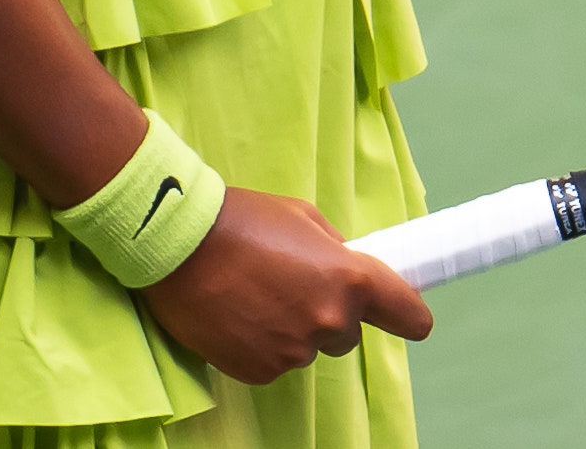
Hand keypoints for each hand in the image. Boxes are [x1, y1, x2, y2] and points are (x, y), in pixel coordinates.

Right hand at [135, 188, 433, 384]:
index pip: (409, 315)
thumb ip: (333, 246)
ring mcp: (294, 351)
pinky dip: (262, 344)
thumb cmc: (240, 218)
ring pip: (308, 347)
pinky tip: (238, 315)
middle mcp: (329, 321)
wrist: (177, 244)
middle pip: (348, 334)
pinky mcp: (260, 370)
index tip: (403, 314)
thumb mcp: (300, 214)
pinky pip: (274, 362)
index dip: (407, 314)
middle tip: (289, 284)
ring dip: (291, 328)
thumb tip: (344, 263)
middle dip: (328, 313)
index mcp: (348, 279)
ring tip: (254, 295)